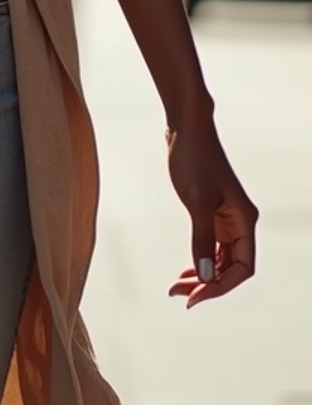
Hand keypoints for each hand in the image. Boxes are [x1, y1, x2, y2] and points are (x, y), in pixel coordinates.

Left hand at [165, 117, 257, 307]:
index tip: (195, 296)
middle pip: (232, 267)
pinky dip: (201, 259)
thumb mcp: (197, 201)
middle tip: (181, 295)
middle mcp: (240, 222)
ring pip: (221, 258)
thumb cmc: (194, 158)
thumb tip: (206, 276)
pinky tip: (187, 269)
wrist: (186, 127)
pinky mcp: (212, 212)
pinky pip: (212, 246)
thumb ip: (202, 239)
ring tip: (178, 286)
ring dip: (204, 274)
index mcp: (244, 220)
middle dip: (209, 283)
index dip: (221, 286)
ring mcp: (226, 218)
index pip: (242, 268)